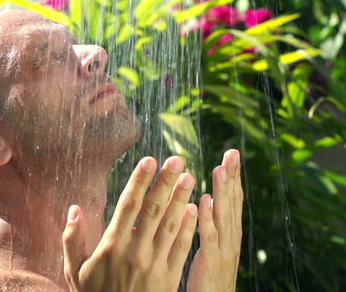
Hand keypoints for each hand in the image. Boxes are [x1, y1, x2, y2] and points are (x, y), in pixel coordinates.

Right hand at [62, 156, 197, 291]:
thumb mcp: (73, 269)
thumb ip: (71, 238)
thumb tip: (74, 208)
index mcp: (111, 246)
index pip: (128, 206)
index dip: (139, 181)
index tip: (149, 160)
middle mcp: (134, 252)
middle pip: (153, 210)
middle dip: (165, 183)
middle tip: (177, 160)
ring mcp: (154, 264)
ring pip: (171, 225)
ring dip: (181, 199)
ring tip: (189, 177)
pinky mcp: (169, 277)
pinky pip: (181, 248)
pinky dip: (188, 227)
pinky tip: (195, 209)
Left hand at [187, 149, 243, 291]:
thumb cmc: (208, 280)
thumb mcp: (210, 249)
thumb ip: (207, 227)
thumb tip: (200, 201)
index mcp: (228, 234)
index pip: (232, 201)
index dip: (232, 178)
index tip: (230, 155)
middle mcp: (230, 239)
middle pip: (232, 203)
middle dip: (232, 177)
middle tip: (232, 152)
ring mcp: (222, 250)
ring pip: (223, 216)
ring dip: (222, 192)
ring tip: (220, 168)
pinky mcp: (210, 261)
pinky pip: (208, 237)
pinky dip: (207, 218)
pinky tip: (204, 201)